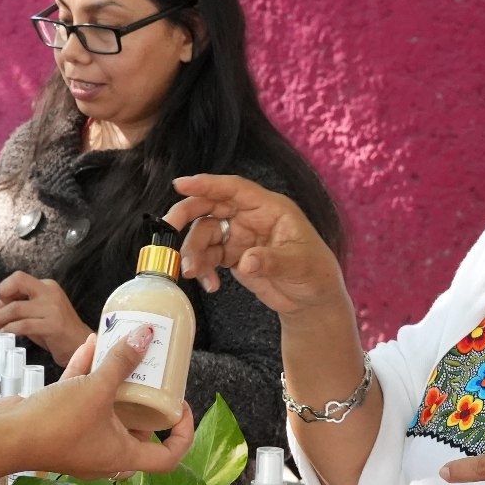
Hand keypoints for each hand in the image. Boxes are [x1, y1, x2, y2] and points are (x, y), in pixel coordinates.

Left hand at [0, 271, 89, 361]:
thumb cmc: (53, 332)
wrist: (80, 346)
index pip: (17, 279)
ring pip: (17, 307)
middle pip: (18, 279)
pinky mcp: (54, 325)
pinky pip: (24, 324)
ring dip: (1, 318)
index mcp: (45, 286)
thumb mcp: (28, 320)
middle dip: (1, 295)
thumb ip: (5, 316)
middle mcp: (49, 291)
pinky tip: (7, 333)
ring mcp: (53, 307)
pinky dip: (11, 329)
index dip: (3, 292)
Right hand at [6, 325, 193, 476]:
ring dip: (114, 382)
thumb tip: (147, 335)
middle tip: (153, 377)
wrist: (5, 436)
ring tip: (123, 351)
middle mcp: (104, 454)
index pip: (167, 457)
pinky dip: (86, 377)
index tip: (181, 408)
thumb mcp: (96, 389)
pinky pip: (80, 401)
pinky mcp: (59, 426)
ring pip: (106, 412)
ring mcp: (81, 441)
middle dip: (145, 401)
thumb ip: (121, 362)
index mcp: (122, 456)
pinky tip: (89, 345)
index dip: (182, 435)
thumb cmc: (56, 423)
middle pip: (137, 430)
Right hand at [162, 175, 344, 312]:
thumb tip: (246, 261)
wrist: (311, 300)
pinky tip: (211, 285)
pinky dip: (203, 269)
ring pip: (204, 234)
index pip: (235, 189)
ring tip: (192, 273)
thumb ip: (272, 261)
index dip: (208, 184)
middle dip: (187, 214)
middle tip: (169, 227)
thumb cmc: (315, 273)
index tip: (181, 184)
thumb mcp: (299, 265)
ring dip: (193, 251)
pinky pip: (207, 257)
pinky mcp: (232, 256)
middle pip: (211, 206)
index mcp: (269, 208)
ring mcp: (239, 236)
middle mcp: (250, 217)